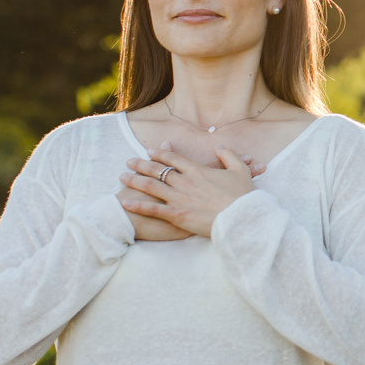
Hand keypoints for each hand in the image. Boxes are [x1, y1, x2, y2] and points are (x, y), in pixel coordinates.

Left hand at [119, 142, 265, 237]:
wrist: (240, 218)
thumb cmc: (242, 196)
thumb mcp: (239, 170)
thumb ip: (228, 156)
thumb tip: (219, 147)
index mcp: (197, 171)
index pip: (174, 159)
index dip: (161, 153)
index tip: (150, 151)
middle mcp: (184, 182)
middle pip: (157, 170)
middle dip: (141, 164)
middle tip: (128, 161)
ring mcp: (179, 198)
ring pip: (151, 186)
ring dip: (135, 180)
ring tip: (122, 176)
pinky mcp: (176, 215)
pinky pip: (152, 209)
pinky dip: (138, 205)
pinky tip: (125, 201)